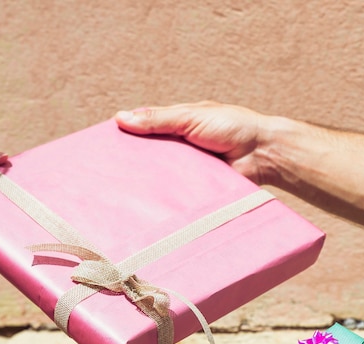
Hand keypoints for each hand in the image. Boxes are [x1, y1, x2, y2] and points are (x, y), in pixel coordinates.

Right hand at [115, 101, 279, 185]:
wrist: (262, 153)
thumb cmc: (231, 127)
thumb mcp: (191, 117)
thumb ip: (158, 120)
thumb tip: (121, 118)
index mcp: (176, 126)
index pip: (144, 131)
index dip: (125, 138)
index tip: (102, 147)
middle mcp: (180, 149)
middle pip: (149, 158)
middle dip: (132, 166)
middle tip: (106, 177)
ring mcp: (188, 170)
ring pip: (161, 178)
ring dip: (147, 185)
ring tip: (121, 195)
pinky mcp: (197, 189)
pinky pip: (178, 194)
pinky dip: (166, 198)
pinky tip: (148, 206)